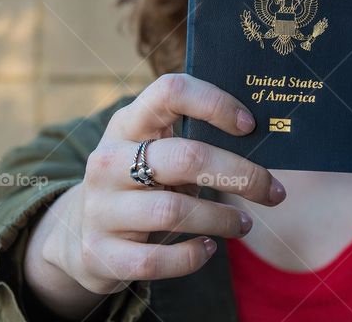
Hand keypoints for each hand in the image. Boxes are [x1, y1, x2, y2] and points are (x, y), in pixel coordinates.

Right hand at [26, 74, 285, 310]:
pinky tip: (209, 248)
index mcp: (127, 124)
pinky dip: (191, 256)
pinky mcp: (100, 253)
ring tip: (244, 224)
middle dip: (240, 175)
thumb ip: (192, 139)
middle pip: (185, 158)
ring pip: (174, 211)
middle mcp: (108, 160)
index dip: (214, 102)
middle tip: (273, 191)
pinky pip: (156, 260)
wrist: (77, 234)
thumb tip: (265, 139)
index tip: (249, 124)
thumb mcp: (153, 151)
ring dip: (221, 220)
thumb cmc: (139, 183)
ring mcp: (100, 207)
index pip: (169, 92)